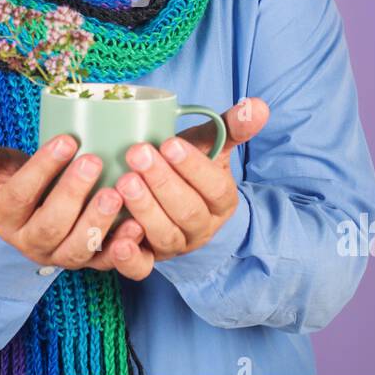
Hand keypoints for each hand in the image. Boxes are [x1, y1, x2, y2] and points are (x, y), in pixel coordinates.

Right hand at [0, 130, 150, 277]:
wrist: (38, 216)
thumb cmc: (22, 183)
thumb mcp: (0, 168)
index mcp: (7, 218)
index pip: (20, 194)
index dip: (42, 168)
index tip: (67, 139)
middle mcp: (31, 244)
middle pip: (50, 226)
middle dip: (72, 194)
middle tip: (94, 161)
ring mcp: (62, 257)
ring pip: (77, 251)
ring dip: (98, 223)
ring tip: (116, 193)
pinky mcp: (90, 264)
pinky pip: (106, 264)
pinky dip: (123, 248)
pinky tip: (137, 225)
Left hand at [116, 97, 269, 261]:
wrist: (172, 200)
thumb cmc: (187, 166)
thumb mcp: (209, 145)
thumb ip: (230, 126)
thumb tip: (257, 105)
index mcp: (221, 201)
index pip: (214, 188)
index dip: (193, 168)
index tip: (169, 144)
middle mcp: (202, 228)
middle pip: (188, 211)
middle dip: (162, 182)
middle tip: (137, 153)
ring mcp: (175, 246)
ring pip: (165, 235)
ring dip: (144, 210)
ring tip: (123, 183)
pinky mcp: (149, 259)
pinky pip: (142, 268)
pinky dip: (129, 258)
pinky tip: (117, 241)